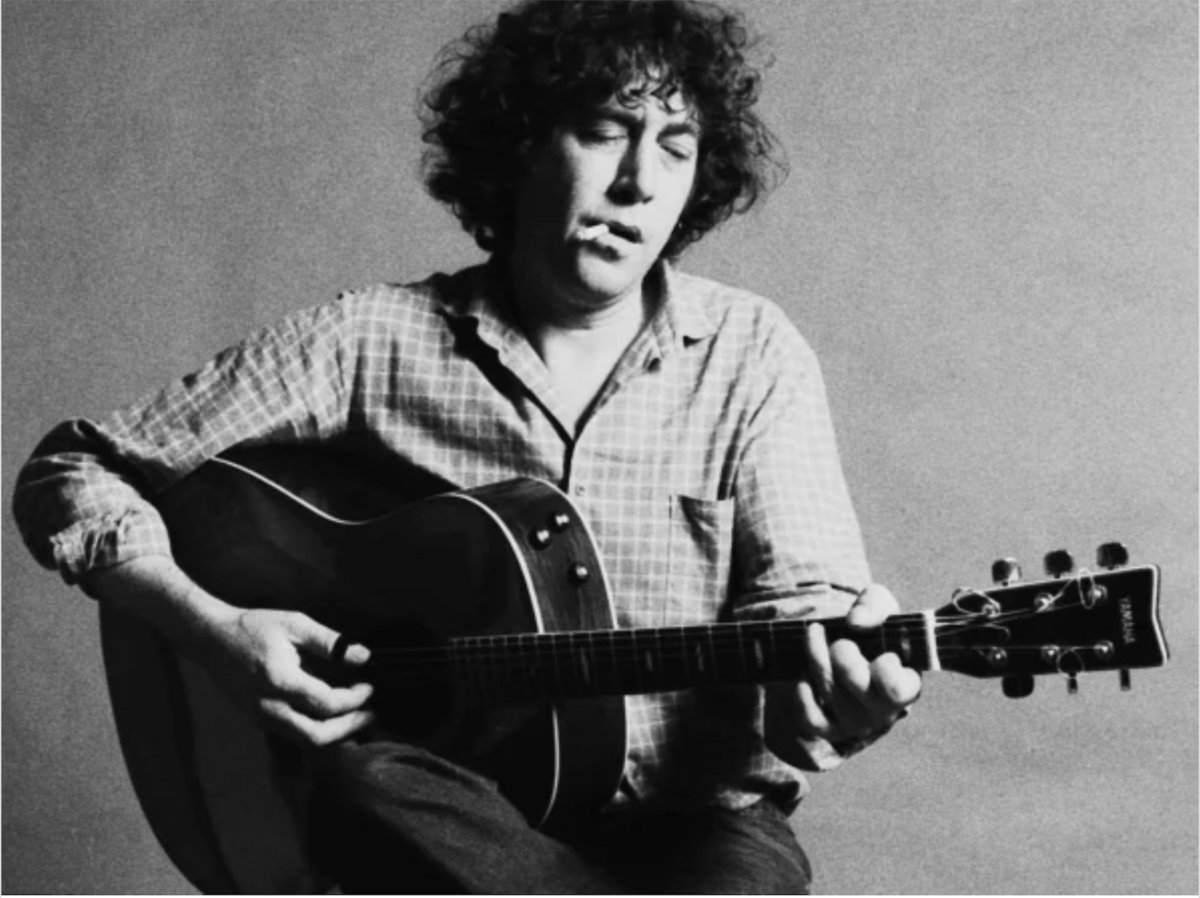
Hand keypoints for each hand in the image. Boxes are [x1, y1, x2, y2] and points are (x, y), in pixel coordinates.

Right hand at [198, 608, 375, 746]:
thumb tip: (362, 656)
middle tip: (371, 713)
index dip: (354, 699)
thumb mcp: (294, 624)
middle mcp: (269, 706)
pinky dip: (317, 730)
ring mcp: (261, 717)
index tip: (370, 687)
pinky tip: (332, 717)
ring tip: (357, 717)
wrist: (211, 639)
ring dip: (335, 734)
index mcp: (280, 680)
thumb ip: (330, 642)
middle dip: (349, 728)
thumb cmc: (253, 627)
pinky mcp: (258, 720)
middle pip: (317, 735)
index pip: (327, 703)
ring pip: (304, 741)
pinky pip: (293, 734)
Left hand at [767, 584, 921, 751]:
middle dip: (842, 654)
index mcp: (906, 685)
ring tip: (814, 635)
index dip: (885, 668)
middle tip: (839, 640)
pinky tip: (804, 672)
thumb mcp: (881, 608)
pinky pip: (810, 718)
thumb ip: (874, 605)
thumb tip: (855, 621)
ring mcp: (856, 723)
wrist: (851, 649)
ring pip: (829, 692)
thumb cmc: (873, 630)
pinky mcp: (830, 729)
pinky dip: (802, 693)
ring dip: (816, 658)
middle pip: (856, 684)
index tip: (881, 652)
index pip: (897, 689)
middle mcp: (883, 711)